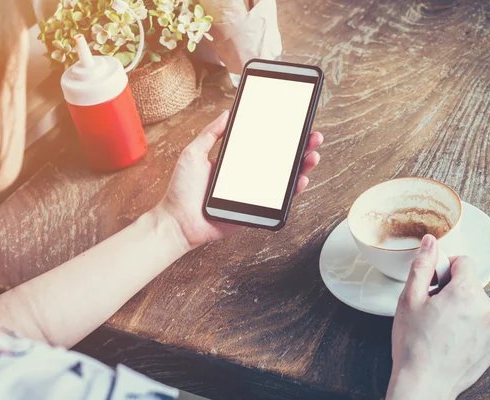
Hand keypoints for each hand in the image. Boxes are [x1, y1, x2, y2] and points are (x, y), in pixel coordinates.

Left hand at [159, 110, 323, 250]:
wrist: (176, 221)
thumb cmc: (181, 191)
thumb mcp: (193, 153)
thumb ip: (211, 134)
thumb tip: (228, 113)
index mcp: (236, 161)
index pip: (264, 145)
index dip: (281, 136)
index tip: (295, 123)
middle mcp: (248, 176)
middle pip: (281, 161)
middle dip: (300, 148)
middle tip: (313, 136)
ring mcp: (254, 194)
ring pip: (285, 180)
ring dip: (302, 167)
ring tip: (312, 155)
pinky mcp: (255, 210)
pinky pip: (278, 202)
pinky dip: (293, 191)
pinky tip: (301, 179)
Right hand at [387, 235, 489, 399]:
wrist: (423, 383)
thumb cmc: (414, 344)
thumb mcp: (410, 298)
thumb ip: (423, 265)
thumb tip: (430, 242)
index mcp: (467, 293)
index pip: (464, 261)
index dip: (444, 268)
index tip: (432, 282)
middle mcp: (487, 310)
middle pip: (470, 285)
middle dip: (451, 290)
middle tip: (430, 308)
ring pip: (476, 306)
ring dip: (460, 309)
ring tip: (438, 327)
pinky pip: (481, 326)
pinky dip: (468, 328)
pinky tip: (448, 339)